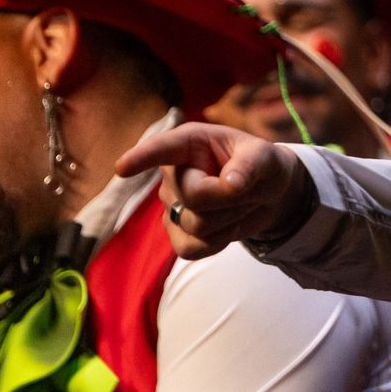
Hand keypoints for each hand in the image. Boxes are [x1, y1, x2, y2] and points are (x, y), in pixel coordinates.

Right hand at [116, 122, 313, 259]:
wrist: (267, 194)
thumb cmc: (262, 165)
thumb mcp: (265, 157)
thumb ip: (251, 164)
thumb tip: (231, 183)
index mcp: (189, 143)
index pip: (162, 149)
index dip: (142, 158)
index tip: (123, 168)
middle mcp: (173, 173)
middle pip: (193, 196)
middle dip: (229, 197)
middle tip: (246, 187)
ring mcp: (170, 205)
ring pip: (196, 224)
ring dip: (230, 219)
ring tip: (238, 203)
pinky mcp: (176, 234)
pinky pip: (191, 249)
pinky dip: (219, 242)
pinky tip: (227, 225)